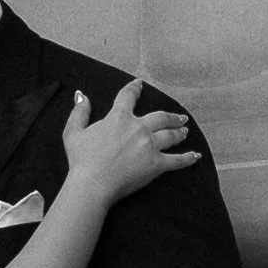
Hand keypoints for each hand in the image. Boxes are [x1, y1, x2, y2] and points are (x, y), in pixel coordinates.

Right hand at [62, 78, 200, 204]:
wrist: (92, 183)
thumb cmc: (81, 160)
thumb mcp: (73, 132)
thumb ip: (79, 112)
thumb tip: (81, 95)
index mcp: (119, 117)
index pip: (129, 97)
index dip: (134, 88)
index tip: (139, 84)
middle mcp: (139, 128)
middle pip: (160, 116)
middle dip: (171, 115)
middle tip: (178, 116)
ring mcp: (150, 146)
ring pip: (171, 135)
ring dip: (179, 131)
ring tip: (185, 130)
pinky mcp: (157, 164)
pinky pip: (177, 160)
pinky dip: (187, 158)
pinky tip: (195, 156)